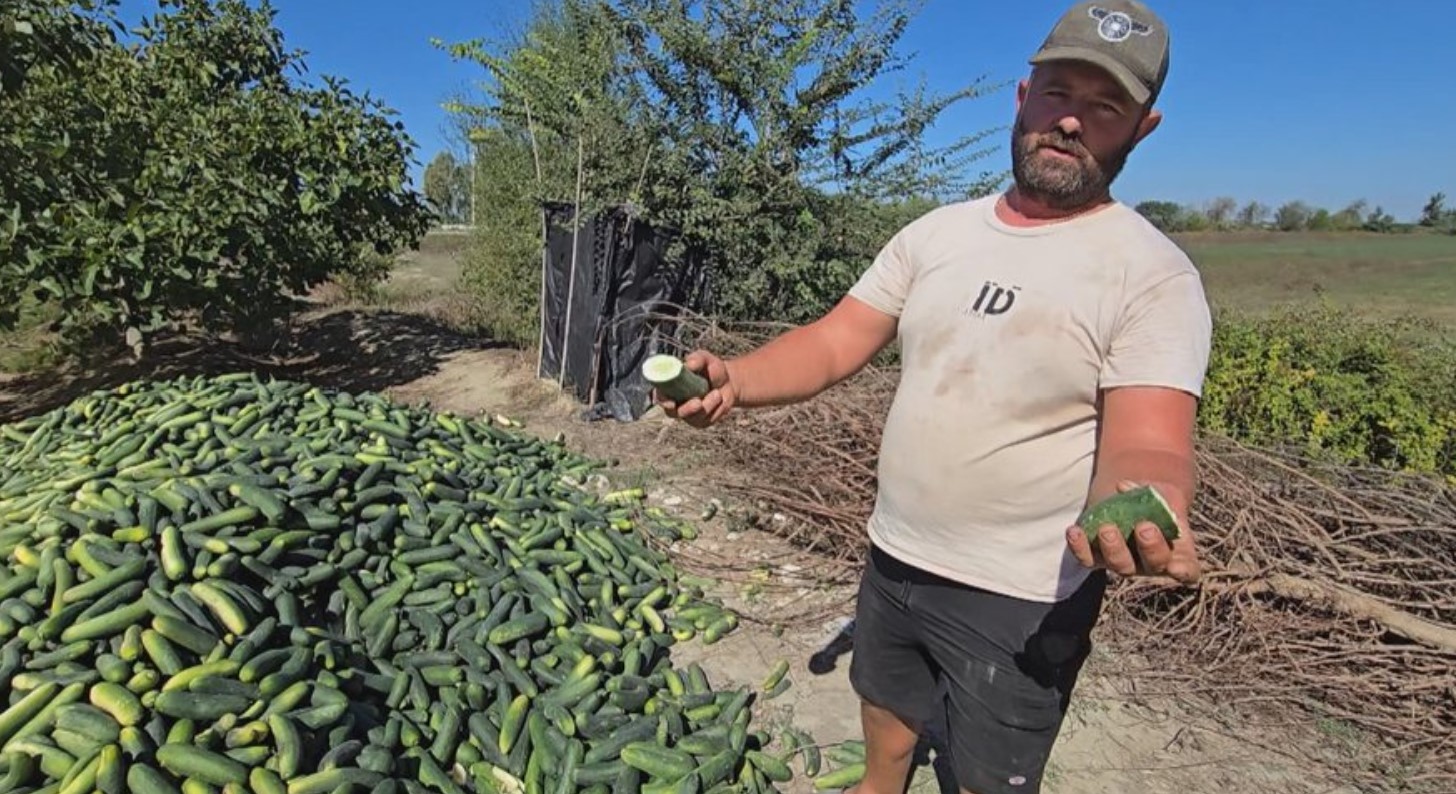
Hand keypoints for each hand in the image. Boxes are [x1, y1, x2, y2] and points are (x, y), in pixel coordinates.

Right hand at [653, 350, 736, 428]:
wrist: (727, 381)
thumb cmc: (710, 368)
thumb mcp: (706, 359)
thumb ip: (697, 359)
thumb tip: (689, 365)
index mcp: (670, 386)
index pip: (660, 395)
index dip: (663, 400)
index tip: (671, 403)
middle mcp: (675, 402)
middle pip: (672, 413)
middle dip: (686, 410)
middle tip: (698, 402)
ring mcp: (687, 414)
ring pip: (693, 417)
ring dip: (707, 405)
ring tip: (717, 393)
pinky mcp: (700, 421)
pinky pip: (706, 419)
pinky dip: (716, 409)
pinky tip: (719, 399)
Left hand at [1066, 480, 1200, 584]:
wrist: (1134, 503)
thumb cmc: (1157, 500)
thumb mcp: (1161, 492)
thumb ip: (1150, 491)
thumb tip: (1123, 486)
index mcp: (1178, 553)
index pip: (1187, 570)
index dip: (1183, 571)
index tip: (1177, 567)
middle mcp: (1152, 565)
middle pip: (1152, 566)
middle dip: (1149, 548)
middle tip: (1143, 527)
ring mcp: (1125, 564)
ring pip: (1119, 566)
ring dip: (1113, 549)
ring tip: (1107, 528)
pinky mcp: (1099, 559)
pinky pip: (1088, 559)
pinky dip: (1080, 547)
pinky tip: (1074, 531)